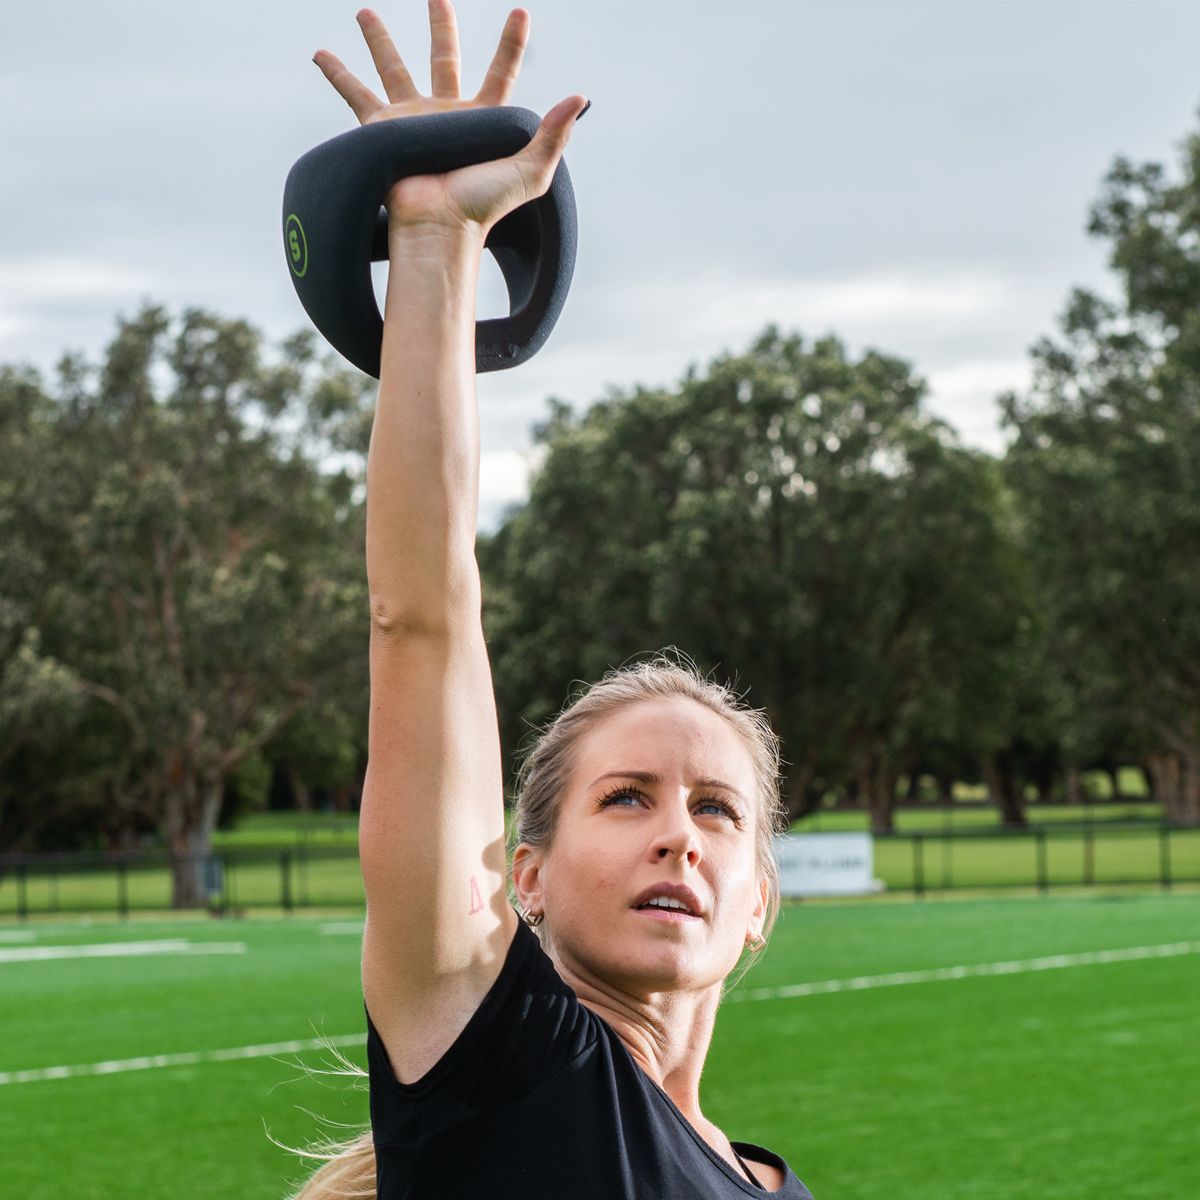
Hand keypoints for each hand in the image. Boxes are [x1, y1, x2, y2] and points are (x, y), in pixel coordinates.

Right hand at [314, 3, 586, 239]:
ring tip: (365, 12)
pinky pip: (356, 95)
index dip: (511, 42)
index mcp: (483, 120)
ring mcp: (413, 120)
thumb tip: (579, 97)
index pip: (501, 71)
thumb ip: (554, 135)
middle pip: (444, 58)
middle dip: (441, 25)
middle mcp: (447, 115)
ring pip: (394, 68)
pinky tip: (322, 54)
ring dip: (380, 40)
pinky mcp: (383, 129)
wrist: (438, 227)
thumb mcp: (531, 172)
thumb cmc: (483, 207)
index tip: (520, 11)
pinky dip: (338, 75)